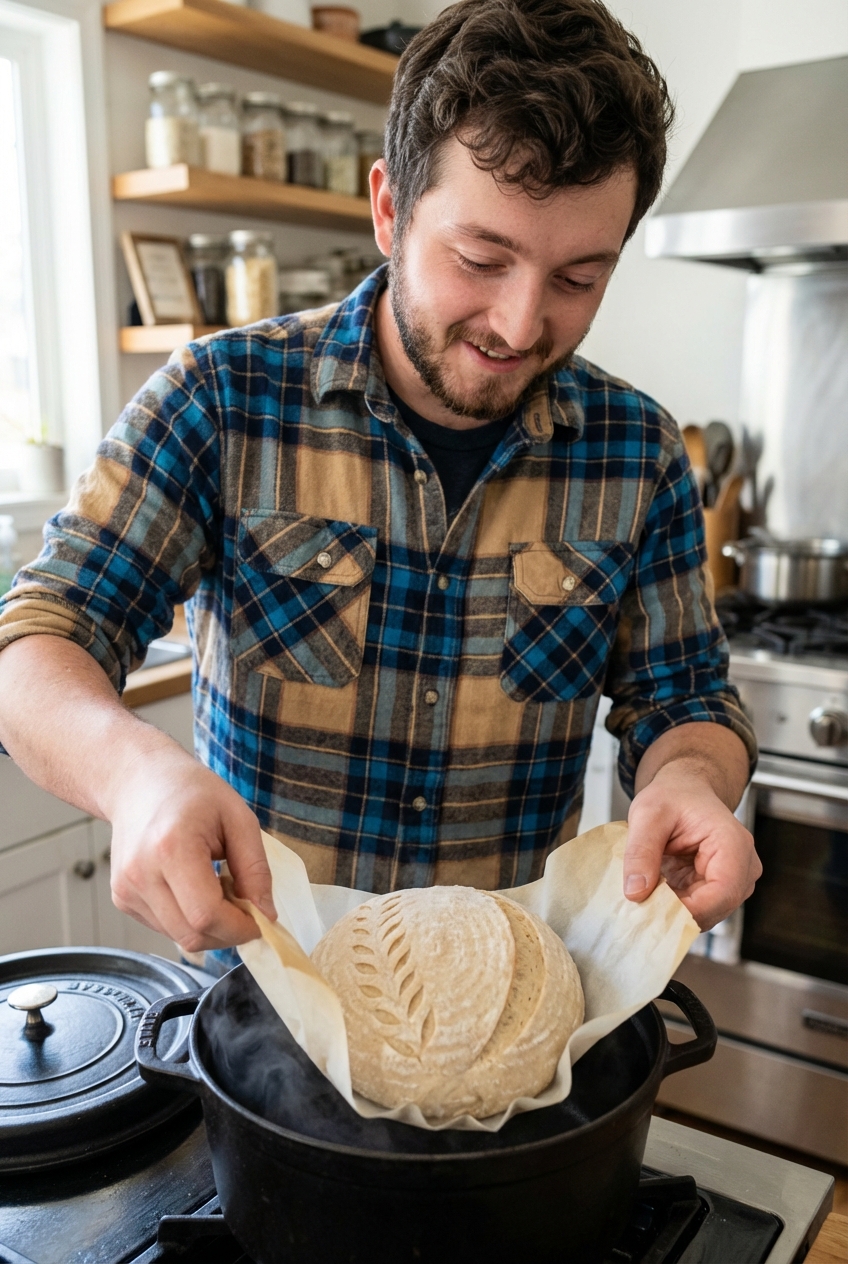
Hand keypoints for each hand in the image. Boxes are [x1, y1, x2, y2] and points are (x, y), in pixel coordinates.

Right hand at [107, 742, 275, 952]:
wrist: (139, 782)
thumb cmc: (192, 792)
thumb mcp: (239, 818)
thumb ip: (255, 868)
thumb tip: (266, 914)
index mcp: (171, 848)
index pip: (206, 914)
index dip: (239, 927)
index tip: (262, 919)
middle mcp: (141, 874)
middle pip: (192, 934)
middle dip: (228, 931)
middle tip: (245, 906)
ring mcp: (126, 889)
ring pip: (179, 937)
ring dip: (209, 927)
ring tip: (218, 889)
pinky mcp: (122, 898)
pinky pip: (164, 928)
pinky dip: (188, 919)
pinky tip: (195, 889)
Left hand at [623, 760, 760, 929]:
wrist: (685, 791)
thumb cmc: (674, 797)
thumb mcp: (648, 815)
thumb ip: (640, 852)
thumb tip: (635, 893)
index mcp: (733, 845)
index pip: (721, 894)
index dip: (686, 910)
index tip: (649, 909)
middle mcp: (743, 868)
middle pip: (714, 910)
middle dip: (674, 913)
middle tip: (638, 904)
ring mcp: (735, 883)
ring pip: (705, 915)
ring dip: (673, 912)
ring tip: (644, 895)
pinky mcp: (720, 891)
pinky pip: (699, 910)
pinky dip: (674, 907)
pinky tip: (655, 894)